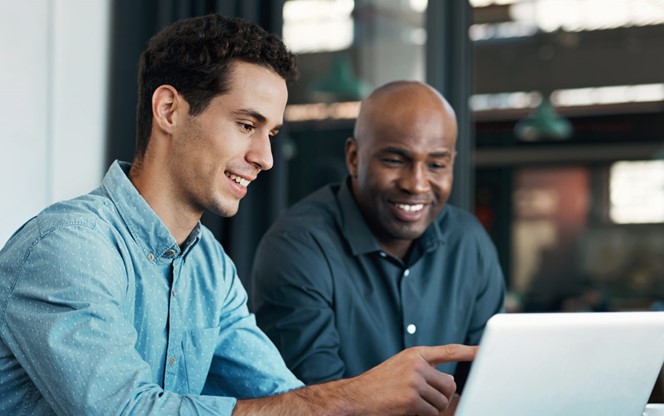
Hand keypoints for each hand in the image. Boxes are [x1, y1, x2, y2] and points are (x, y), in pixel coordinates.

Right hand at [341, 344, 476, 415]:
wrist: (356, 396)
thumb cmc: (379, 384)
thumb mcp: (401, 367)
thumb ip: (425, 370)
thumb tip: (450, 383)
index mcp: (415, 354)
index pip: (449, 351)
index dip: (470, 352)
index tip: (486, 352)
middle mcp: (416, 364)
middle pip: (449, 385)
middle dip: (441, 396)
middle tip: (423, 399)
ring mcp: (414, 380)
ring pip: (442, 401)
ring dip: (431, 408)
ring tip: (411, 403)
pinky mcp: (412, 398)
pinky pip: (431, 412)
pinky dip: (423, 415)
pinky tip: (407, 409)